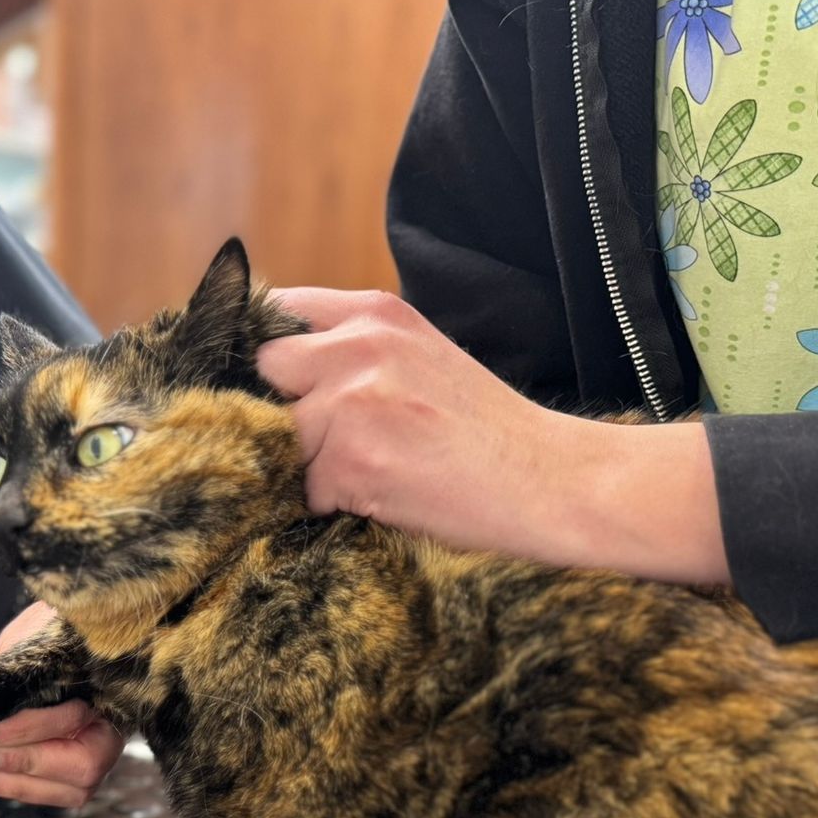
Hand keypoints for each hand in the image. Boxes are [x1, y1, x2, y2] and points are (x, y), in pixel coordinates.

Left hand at [0, 601, 123, 809]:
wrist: (67, 641)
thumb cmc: (52, 634)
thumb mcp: (33, 637)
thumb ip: (16, 666)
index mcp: (111, 688)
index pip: (71, 719)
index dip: (24, 730)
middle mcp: (116, 728)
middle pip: (81, 765)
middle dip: (23, 763)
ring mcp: (106, 756)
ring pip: (72, 789)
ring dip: (17, 784)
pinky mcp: (85, 774)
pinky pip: (59, 794)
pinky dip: (20, 788)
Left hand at [255, 287, 727, 582]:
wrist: (552, 481)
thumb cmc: (486, 431)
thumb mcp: (420, 356)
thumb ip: (353, 349)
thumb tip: (272, 367)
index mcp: (375, 312)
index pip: (277, 312)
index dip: (271, 356)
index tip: (278, 386)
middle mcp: (359, 345)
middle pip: (265, 371)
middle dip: (283, 408)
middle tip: (328, 439)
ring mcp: (354, 401)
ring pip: (278, 437)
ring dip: (308, 465)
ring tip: (370, 474)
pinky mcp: (352, 461)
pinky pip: (305, 489)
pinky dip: (333, 505)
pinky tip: (384, 498)